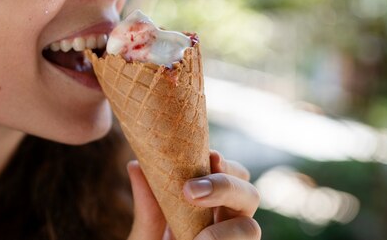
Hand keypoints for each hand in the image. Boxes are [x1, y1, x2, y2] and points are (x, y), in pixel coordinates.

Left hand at [126, 151, 260, 239]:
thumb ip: (146, 209)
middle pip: (248, 194)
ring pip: (251, 229)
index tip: (208, 155)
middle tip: (189, 192)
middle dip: (225, 185)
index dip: (223, 163)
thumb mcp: (145, 239)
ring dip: (226, 230)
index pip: (229, 174)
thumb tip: (135, 165)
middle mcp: (227, 225)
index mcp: (209, 208)